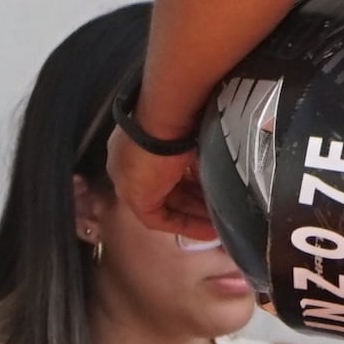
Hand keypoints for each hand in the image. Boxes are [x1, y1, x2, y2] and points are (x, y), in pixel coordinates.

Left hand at [107, 118, 214, 238]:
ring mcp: (127, 180)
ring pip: (163, 204)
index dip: (188, 183)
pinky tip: (208, 229)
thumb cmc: (178, 114)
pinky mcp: (134, 197)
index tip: (210, 190)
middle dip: (193, 202)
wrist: (166, 115)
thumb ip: (195, 155)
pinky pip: (159, 219)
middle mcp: (126, 163)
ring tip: (217, 222)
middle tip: (217, 211)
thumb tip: (214, 166)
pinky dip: (184, 225)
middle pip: (164, 189)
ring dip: (191, 214)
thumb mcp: (189, 138)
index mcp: (134, 143)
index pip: (161, 170)